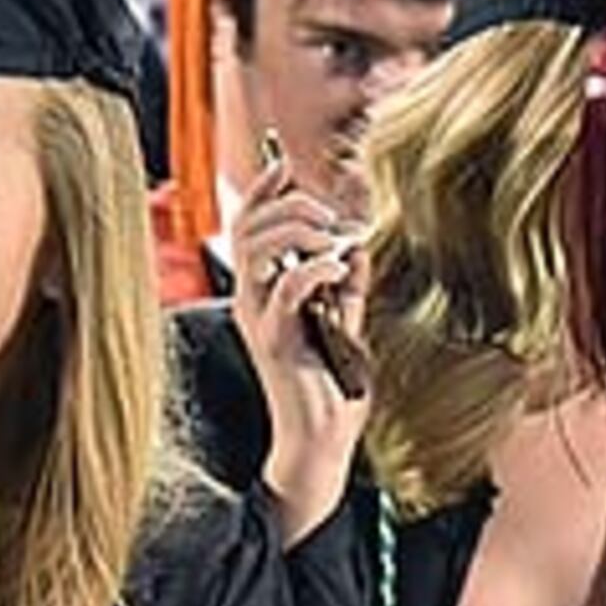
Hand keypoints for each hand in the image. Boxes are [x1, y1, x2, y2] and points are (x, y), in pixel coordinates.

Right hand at [230, 151, 369, 511]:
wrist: (320, 440)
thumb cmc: (328, 387)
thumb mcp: (342, 324)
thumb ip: (346, 288)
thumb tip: (358, 250)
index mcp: (261, 291)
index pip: (250, 225)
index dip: (265, 190)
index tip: (286, 165)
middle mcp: (251, 300)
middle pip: (248, 227)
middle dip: (288, 205)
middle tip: (328, 215)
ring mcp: (258, 319)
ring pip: (256, 249)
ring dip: (297, 230)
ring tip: (332, 239)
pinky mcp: (273, 340)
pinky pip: (284, 290)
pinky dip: (312, 269)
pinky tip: (336, 268)